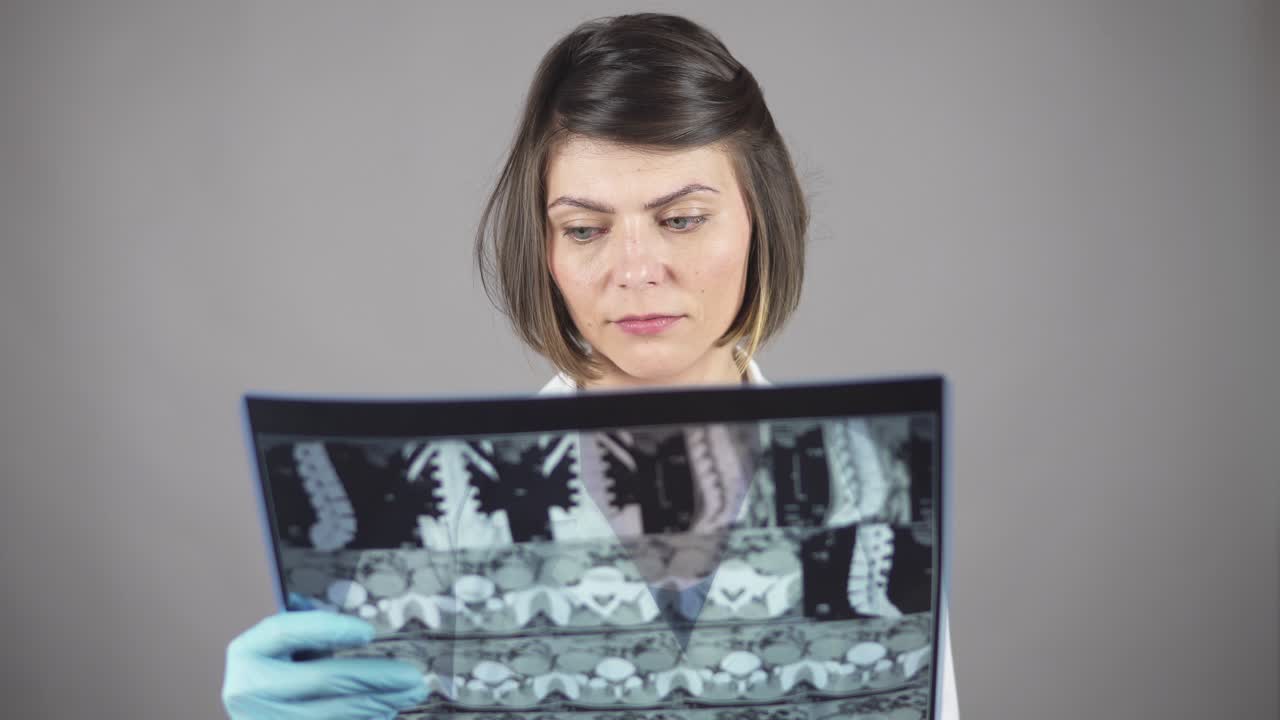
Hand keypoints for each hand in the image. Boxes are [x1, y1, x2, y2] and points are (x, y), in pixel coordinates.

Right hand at [222, 608, 426, 718]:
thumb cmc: (272, 670)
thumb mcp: (281, 644)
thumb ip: (308, 629)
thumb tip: (350, 623)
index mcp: (247, 652)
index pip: (285, 632)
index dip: (327, 628)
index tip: (369, 632)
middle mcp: (248, 689)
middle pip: (319, 679)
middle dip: (374, 677)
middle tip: (412, 676)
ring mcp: (262, 719)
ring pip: (329, 712)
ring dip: (377, 703)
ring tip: (410, 693)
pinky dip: (363, 719)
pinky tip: (388, 710)